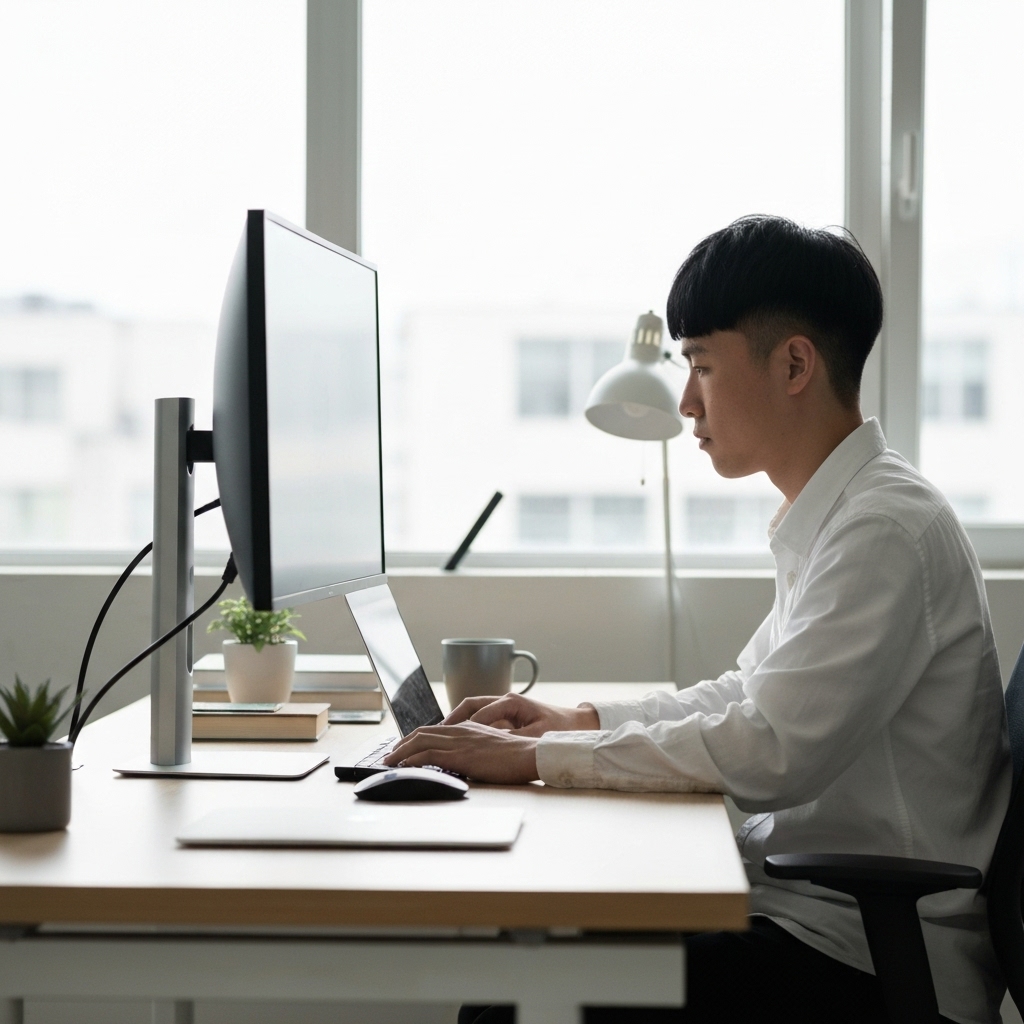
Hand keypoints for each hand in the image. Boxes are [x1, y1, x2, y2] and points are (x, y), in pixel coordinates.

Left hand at [382, 721, 539, 783]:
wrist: (530, 754)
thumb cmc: (517, 756)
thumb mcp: (493, 747)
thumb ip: (476, 749)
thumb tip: (462, 761)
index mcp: (469, 727)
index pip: (434, 729)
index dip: (415, 737)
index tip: (404, 747)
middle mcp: (461, 730)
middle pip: (422, 733)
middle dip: (402, 744)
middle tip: (390, 755)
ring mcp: (460, 742)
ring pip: (420, 742)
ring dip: (400, 752)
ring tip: (388, 762)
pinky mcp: (461, 755)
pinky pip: (428, 755)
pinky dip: (411, 760)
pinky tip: (403, 767)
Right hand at [445, 692, 599, 736]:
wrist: (577, 725)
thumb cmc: (560, 729)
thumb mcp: (537, 736)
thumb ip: (513, 739)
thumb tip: (491, 745)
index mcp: (512, 702)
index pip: (480, 714)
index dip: (464, 729)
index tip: (450, 741)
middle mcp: (505, 700)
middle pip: (470, 705)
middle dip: (451, 719)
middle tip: (433, 734)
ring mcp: (505, 705)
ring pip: (473, 709)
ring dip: (456, 721)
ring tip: (440, 736)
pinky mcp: (506, 714)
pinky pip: (480, 717)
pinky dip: (467, 725)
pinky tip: (458, 739)